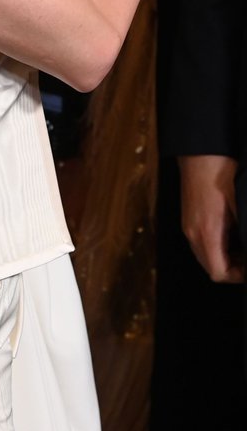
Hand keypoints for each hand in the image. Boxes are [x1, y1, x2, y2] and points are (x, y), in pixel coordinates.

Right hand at [178, 154, 243, 282]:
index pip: (218, 272)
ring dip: (224, 259)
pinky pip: (201, 244)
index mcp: (207, 231)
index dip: (238, 276)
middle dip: (232, 269)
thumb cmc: (220, 173)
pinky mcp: (188, 219)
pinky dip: (216, 247)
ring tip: (243, 249)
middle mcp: (193, 232)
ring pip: (205, 256)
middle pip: (210, 268)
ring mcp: (188, 226)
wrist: (200, 153)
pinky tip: (231, 235)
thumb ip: (245, 233)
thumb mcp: (241, 206)